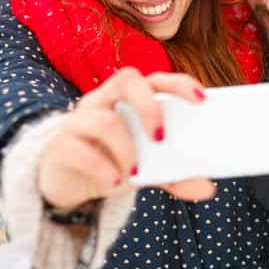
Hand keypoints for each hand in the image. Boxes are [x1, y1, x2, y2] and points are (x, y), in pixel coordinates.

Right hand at [38, 68, 214, 209]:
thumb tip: (208, 189)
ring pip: (104, 119)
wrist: (70, 182)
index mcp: (130, 99)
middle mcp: (104, 101)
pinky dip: (101, 167)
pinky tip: (114, 180)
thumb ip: (176, 175)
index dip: (178, 83)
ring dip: (126, 148)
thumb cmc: (113, 161)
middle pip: (126, 80)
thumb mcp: (148, 169)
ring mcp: (79, 120)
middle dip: (148, 105)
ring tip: (135, 172)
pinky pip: (78, 149)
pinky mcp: (60, 145)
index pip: (155, 78)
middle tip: (160, 137)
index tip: (201, 99)